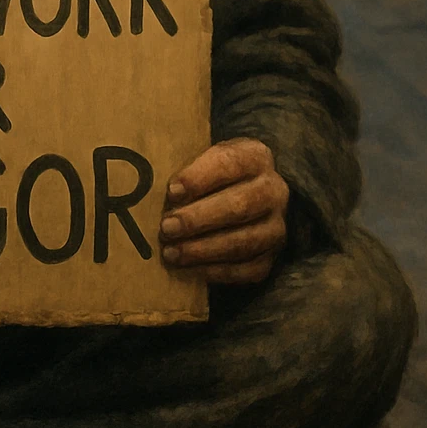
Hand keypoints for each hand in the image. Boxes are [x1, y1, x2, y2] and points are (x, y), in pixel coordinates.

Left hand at [160, 138, 287, 284]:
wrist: (241, 195)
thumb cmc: (209, 176)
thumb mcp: (201, 159)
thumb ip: (183, 167)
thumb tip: (150, 185)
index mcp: (255, 156)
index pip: (230, 163)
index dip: (200, 178)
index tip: (172, 191)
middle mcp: (274, 190)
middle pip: (239, 206)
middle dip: (198, 219)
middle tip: (166, 228)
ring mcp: (276, 226)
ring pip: (243, 241)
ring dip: (203, 249)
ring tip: (171, 253)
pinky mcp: (272, 256)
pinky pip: (247, 269)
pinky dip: (217, 271)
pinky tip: (190, 270)